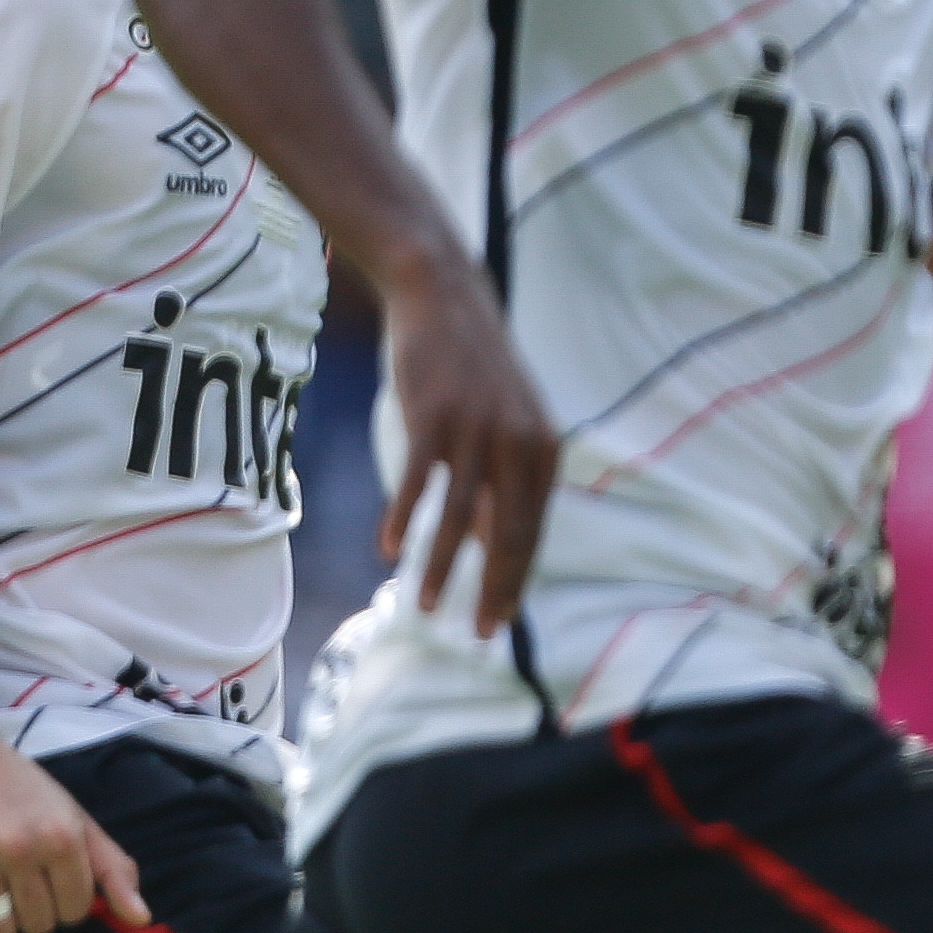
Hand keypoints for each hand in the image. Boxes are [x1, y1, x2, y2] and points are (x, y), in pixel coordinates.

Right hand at [0, 732, 142, 932]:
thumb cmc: (25, 792)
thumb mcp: (77, 820)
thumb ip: (113, 869)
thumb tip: (141, 920)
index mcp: (61, 837)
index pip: (77, 908)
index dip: (71, 912)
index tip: (59, 900)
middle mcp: (20, 848)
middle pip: (39, 923)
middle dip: (39, 924)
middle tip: (29, 908)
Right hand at [377, 262, 560, 635]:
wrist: (447, 300)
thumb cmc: (475, 373)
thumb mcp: (508, 426)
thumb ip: (507, 483)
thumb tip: (496, 547)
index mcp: (543, 452)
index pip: (532, 532)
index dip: (516, 579)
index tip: (499, 619)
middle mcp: (519, 445)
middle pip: (507, 533)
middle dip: (492, 589)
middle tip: (477, 632)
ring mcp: (476, 431)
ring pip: (460, 517)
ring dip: (442, 567)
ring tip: (427, 606)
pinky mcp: (433, 417)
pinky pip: (419, 481)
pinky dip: (402, 517)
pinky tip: (389, 549)